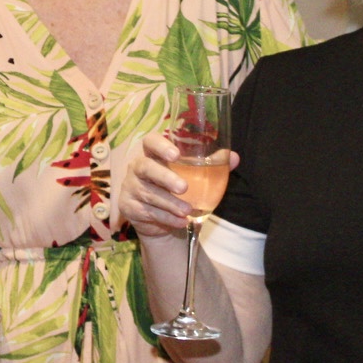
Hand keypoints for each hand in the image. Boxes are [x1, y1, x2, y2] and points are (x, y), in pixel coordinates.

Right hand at [118, 131, 237, 237]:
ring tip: (188, 210)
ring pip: (148, 194)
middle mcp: (137, 168)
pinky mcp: (129, 207)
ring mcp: (130, 187)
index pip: (150, 141)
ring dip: (170, 203)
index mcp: (152, 154)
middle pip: (145, 167)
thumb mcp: (194, 175)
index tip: (175, 155)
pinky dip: (166, 218)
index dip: (160, 146)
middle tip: (184, 187)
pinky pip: (147, 212)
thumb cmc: (176, 188)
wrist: (160, 219)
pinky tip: (180, 221)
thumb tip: (233, 158)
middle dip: (165, 177)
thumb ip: (212, 165)